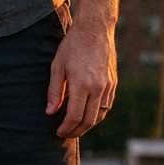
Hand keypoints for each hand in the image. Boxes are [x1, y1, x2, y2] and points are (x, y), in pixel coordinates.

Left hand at [45, 23, 116, 138]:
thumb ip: (54, 91)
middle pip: (89, 121)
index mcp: (82, 84)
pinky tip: (87, 113)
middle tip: (66, 134)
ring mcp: (108, 86)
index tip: (58, 132)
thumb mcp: (57, 66)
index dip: (66, 128)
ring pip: (100, 115)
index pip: (74, 116)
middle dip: (77, 131)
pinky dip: (97, 114)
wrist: (95, 29)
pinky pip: (106, 106)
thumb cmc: (72, 46)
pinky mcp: (113, 83)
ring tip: (75, 126)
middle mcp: (97, 88)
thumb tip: (50, 112)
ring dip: (88, 125)